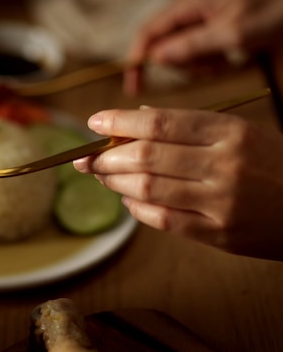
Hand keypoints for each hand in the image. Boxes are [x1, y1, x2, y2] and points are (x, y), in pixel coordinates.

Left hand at [73, 107, 282, 260]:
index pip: (160, 122)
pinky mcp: (219, 234)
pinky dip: (137, 208)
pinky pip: (162, 220)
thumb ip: (191, 125)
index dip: (119, 121)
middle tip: (88, 157)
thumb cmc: (275, 166)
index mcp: (230, 132)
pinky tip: (128, 199)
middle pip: (145, 157)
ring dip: (115, 182)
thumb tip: (138, 117)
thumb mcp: (242, 132)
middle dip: (106, 156)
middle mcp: (224, 165)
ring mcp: (221, 202)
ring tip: (103, 175)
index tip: (94, 122)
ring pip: (147, 189)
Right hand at [124, 0, 282, 95]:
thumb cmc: (272, 7)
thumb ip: (191, 46)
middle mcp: (187, 11)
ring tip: (226, 59)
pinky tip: (230, 58)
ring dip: (200, 66)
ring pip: (181, 56)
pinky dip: (211, 64)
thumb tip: (155, 59)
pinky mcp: (210, 32)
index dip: (136, 62)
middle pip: (163, 49)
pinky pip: (197, 56)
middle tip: (210, 65)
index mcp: (186, 4)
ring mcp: (198, 22)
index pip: (147, 35)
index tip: (133, 88)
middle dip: (183, 65)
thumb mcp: (231, 32)